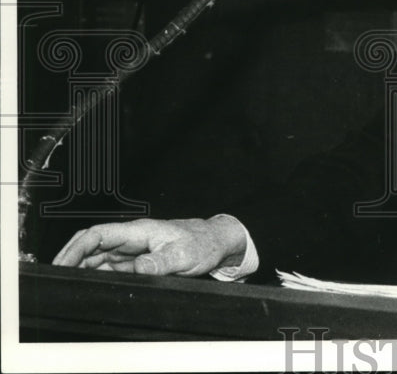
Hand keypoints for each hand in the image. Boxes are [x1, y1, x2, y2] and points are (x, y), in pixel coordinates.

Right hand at [52, 216, 246, 276]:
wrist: (216, 243)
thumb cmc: (202, 243)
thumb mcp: (184, 255)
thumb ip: (161, 261)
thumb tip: (137, 267)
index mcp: (139, 231)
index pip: (98, 234)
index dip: (75, 248)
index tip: (62, 264)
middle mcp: (131, 239)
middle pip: (91, 246)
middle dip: (71, 260)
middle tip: (58, 280)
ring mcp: (132, 250)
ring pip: (97, 257)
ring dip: (81, 270)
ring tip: (69, 286)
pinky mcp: (136, 261)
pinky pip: (109, 267)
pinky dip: (96, 276)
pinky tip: (90, 287)